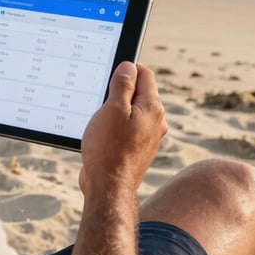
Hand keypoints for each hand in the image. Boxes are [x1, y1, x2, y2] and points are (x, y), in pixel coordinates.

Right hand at [79, 63, 165, 195]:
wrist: (109, 188)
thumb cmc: (108, 148)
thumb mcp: (112, 109)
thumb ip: (122, 85)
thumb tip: (128, 66)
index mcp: (153, 108)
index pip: (143, 74)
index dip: (124, 70)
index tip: (107, 76)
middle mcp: (155, 122)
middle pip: (138, 93)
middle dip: (118, 92)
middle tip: (99, 100)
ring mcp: (148, 137)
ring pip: (131, 111)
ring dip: (114, 111)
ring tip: (99, 120)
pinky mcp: (137, 150)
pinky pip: (127, 129)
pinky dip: (114, 127)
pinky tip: (101, 135)